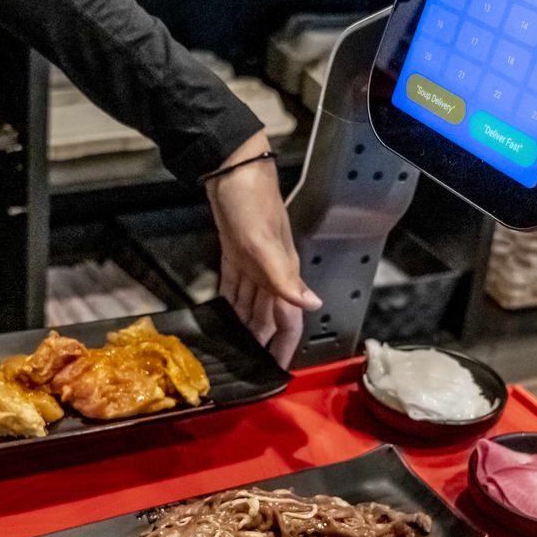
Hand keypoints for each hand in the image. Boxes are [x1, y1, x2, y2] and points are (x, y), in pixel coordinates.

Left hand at [207, 133, 320, 365]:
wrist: (231, 166)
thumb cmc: (250, 199)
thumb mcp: (263, 242)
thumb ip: (284, 278)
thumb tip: (312, 305)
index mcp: (282, 272)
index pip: (289, 318)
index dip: (285, 345)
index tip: (278, 369)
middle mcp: (271, 270)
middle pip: (269, 316)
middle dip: (262, 342)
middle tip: (249, 366)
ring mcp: (253, 260)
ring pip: (251, 303)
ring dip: (245, 325)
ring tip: (235, 347)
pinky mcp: (235, 250)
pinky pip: (235, 285)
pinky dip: (231, 301)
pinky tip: (224, 312)